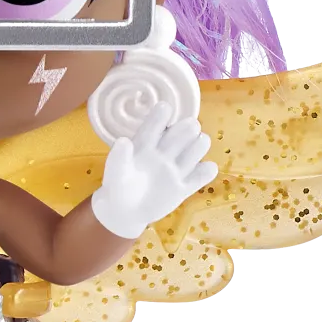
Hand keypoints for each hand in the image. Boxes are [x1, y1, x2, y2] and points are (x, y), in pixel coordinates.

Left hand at [90, 102, 217, 239]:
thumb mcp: (115, 174)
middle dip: (189, 127)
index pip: (156, 124)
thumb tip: (124, 141)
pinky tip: (203, 171)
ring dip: (200, 145)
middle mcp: (163, 152)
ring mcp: (175, 169)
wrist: (125, 213)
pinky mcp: (184, 187)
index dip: (162, 115)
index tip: (165, 109)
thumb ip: (118, 158)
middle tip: (191, 128)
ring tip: (196, 147)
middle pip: (183, 131)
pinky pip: (203, 174)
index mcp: (145, 144)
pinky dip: (207, 170)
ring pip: (197, 148)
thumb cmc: (117, 187)